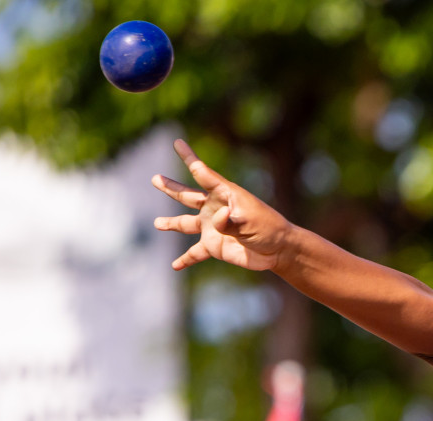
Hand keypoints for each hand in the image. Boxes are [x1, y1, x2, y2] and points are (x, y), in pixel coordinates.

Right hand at [151, 139, 294, 271]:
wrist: (278, 249)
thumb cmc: (268, 227)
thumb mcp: (249, 220)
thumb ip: (229, 220)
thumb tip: (216, 217)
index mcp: (224, 195)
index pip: (203, 174)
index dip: (190, 158)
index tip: (178, 143)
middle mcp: (214, 208)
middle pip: (187, 196)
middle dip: (171, 188)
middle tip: (155, 179)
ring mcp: (212, 228)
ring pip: (185, 224)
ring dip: (170, 224)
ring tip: (157, 224)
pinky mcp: (214, 246)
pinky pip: (195, 253)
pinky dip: (185, 259)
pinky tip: (175, 266)